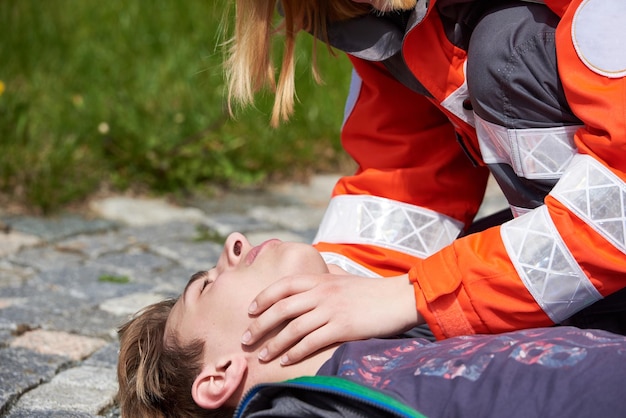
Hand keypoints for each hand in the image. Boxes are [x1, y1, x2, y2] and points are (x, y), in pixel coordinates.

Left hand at [241, 272, 421, 364]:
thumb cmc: (370, 291)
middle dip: (259, 325)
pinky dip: (295, 352)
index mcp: (320, 279)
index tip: (250, 310)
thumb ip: (323, 282)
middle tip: (246, 339)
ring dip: (273, 344)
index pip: (283, 285)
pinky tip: (285, 361)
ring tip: (262, 355)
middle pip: (281, 308)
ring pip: (293, 328)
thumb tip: (306, 287)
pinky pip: (311, 342)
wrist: (398, 298)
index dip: (263, 297)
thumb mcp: (343, 279)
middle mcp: (322, 293)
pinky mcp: (342, 327)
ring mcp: (331, 310)